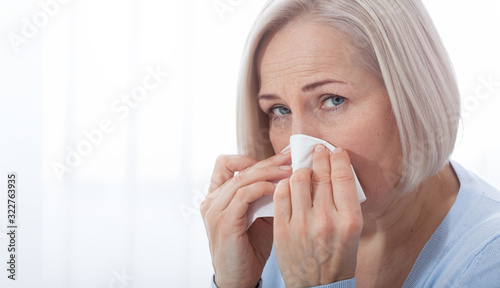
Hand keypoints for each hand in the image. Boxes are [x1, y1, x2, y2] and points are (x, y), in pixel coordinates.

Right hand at [201, 151, 291, 287]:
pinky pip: (245, 194)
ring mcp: (215, 210)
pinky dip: (264, 188)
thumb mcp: (257, 215)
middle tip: (291, 158)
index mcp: (215, 197)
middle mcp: (210, 200)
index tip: (276, 160)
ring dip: (270, 172)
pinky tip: (280, 190)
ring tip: (290, 172)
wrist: (239, 278)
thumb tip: (286, 172)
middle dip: (269, 161)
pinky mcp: (224, 221)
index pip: (225, 163)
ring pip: (243, 178)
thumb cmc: (250, 248)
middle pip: (239, 168)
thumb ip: (263, 195)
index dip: (250, 158)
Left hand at [273, 145, 362, 287]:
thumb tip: (335, 170)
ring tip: (303, 169)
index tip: (335, 151)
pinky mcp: (283, 229)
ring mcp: (302, 225)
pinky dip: (284, 184)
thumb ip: (345, 202)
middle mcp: (326, 220)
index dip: (338, 158)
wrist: (318, 287)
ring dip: (301, 169)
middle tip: (318, 150)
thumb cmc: (339, 258)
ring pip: (298, 180)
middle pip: (320, 175)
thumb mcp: (353, 231)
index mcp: (349, 220)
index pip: (342, 176)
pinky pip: (280, 194)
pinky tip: (288, 184)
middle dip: (319, 157)